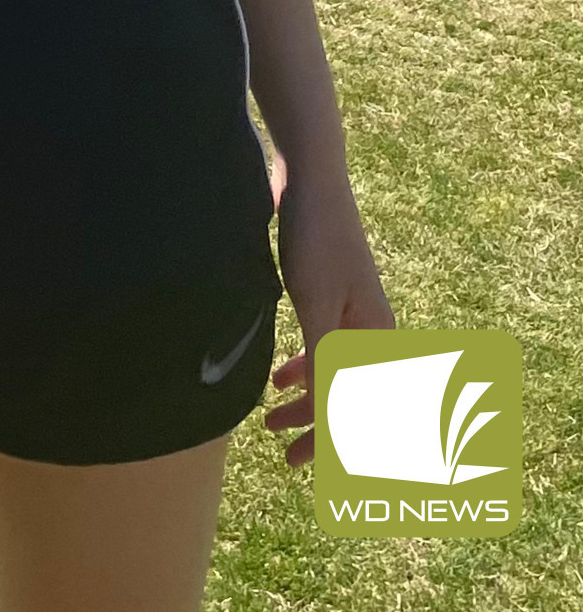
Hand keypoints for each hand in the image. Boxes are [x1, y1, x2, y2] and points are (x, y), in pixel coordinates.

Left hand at [263, 153, 395, 467]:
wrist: (311, 179)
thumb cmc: (316, 239)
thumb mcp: (316, 305)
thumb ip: (327, 362)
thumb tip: (334, 418)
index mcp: (378, 336)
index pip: (363, 406)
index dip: (338, 443)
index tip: (307, 467)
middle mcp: (371, 328)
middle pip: (351, 395)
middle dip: (320, 429)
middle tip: (283, 453)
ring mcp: (350, 311)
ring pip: (333, 371)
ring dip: (307, 400)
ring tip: (269, 419)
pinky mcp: (328, 295)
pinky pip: (322, 346)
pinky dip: (304, 368)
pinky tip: (278, 378)